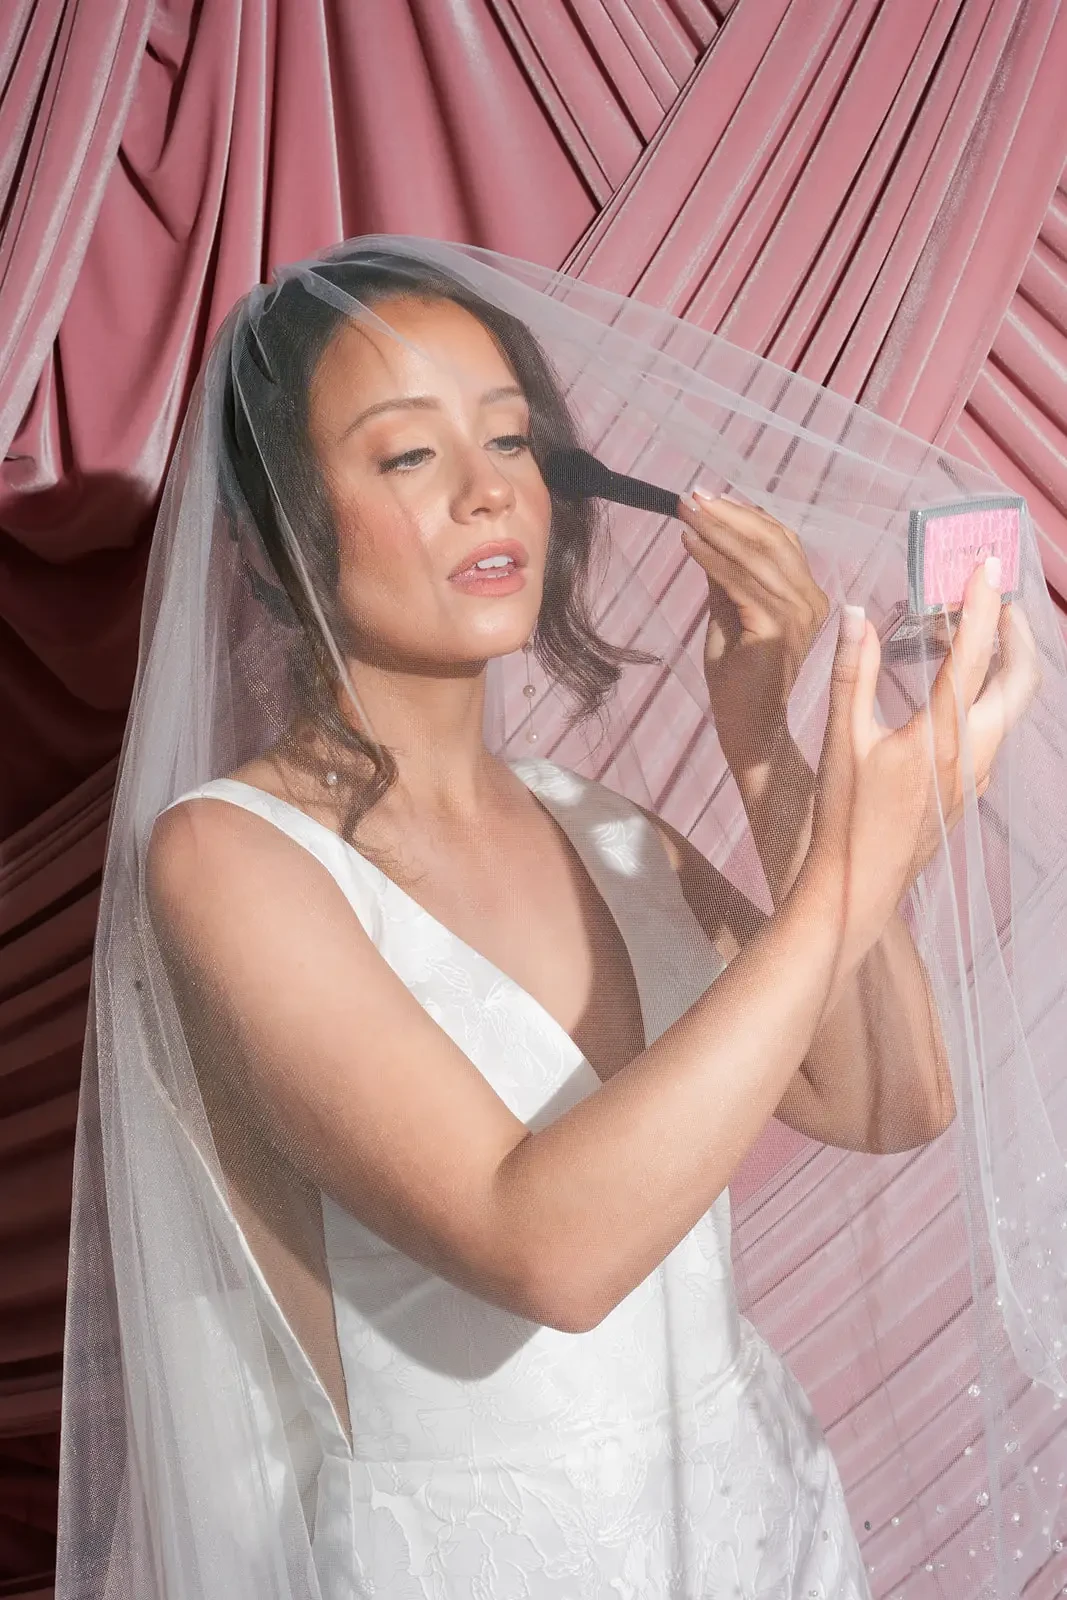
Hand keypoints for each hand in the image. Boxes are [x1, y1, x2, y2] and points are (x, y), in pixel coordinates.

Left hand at [678, 490, 829, 758]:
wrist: (748, 730)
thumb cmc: (739, 681)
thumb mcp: (729, 614)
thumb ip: (726, 578)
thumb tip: (708, 535)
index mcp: (806, 595)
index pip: (779, 540)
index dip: (743, 514)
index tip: (704, 498)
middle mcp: (812, 600)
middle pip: (772, 539)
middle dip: (727, 513)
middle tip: (689, 496)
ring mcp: (800, 614)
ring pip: (757, 555)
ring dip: (716, 529)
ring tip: (684, 512)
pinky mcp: (779, 627)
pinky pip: (742, 582)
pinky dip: (712, 559)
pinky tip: (688, 544)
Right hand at [808, 561, 1040, 961]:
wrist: (856, 887)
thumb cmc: (841, 818)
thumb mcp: (839, 741)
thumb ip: (851, 672)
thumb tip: (854, 614)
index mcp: (939, 735)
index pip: (973, 654)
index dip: (980, 603)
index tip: (984, 564)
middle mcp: (971, 752)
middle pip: (1022, 678)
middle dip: (1018, 631)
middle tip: (997, 595)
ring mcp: (976, 774)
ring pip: (1011, 706)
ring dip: (1003, 663)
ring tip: (973, 633)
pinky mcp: (968, 790)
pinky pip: (993, 730)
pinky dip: (986, 696)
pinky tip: (954, 691)